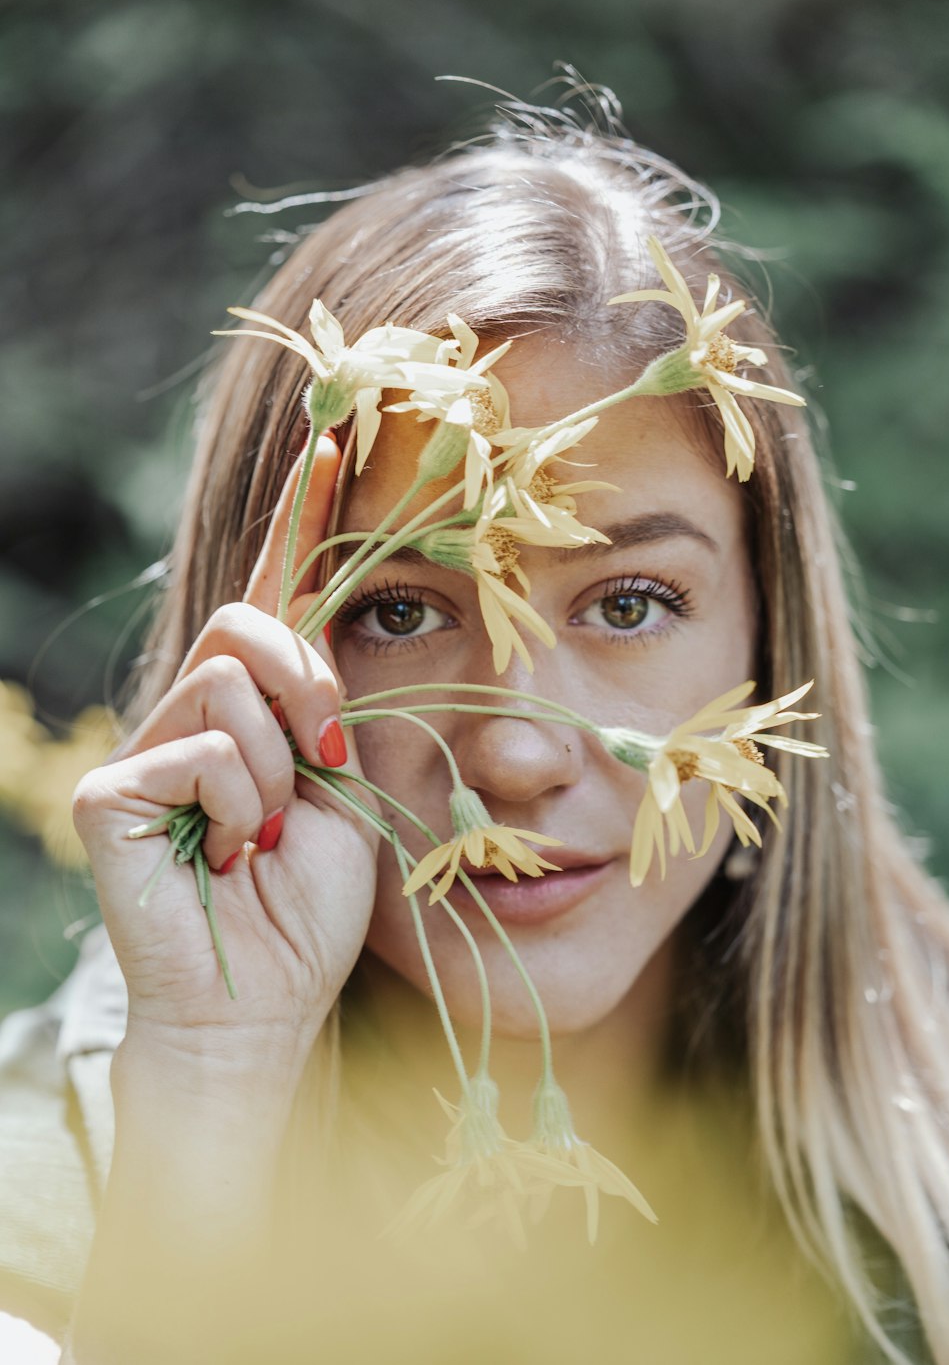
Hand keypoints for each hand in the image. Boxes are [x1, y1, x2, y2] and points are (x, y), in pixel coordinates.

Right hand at [73, 436, 376, 1078]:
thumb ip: (330, 709)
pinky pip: (201, 749)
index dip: (300, 517)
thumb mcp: (345, 789)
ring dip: (279, 772)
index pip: (275, 590)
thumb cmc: (306, 902)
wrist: (266, 997)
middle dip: (309, 689)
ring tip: (264, 838)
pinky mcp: (112, 788)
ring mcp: (146, 743)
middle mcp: (195, 708)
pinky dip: (241, 805)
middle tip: (325, 765)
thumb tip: (317, 649)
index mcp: (259, 704)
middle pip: (250, 622)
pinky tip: (229, 855)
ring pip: (231, 686)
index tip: (331, 441)